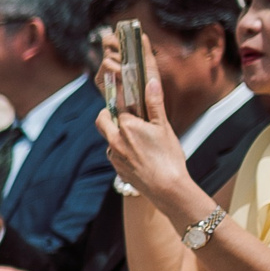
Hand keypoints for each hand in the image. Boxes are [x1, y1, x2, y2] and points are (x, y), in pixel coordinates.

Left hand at [94, 68, 198, 211]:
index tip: (124, 97)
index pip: (117, 106)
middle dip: (108, 114)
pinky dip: (122, 151)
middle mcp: (114, 141)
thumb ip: (154, 104)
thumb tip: (150, 82)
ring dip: (116, 135)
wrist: (166, 188)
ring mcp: (114, 156)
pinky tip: (139, 154)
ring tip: (136, 137)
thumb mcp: (163, 127)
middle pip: (102, 121)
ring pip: (109, 139)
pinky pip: (115, 155)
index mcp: (126, 126)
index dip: (121, 100)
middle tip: (121, 113)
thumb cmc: (168, 156)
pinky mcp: (117, 169)